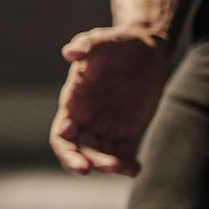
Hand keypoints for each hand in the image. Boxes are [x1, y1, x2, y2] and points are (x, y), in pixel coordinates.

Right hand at [48, 27, 172, 175]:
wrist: (147, 47)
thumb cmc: (119, 42)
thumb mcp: (103, 40)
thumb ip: (87, 46)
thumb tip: (70, 52)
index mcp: (74, 102)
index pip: (62, 137)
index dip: (67, 154)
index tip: (81, 167)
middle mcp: (87, 118)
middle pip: (82, 151)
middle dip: (93, 163)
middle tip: (113, 166)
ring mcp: (107, 126)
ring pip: (102, 156)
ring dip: (111, 166)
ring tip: (128, 167)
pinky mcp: (128, 130)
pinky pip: (123, 154)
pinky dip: (127, 165)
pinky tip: (136, 168)